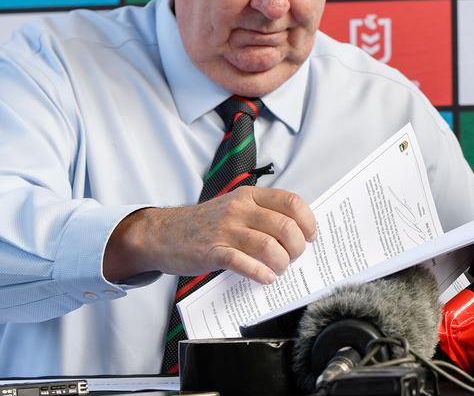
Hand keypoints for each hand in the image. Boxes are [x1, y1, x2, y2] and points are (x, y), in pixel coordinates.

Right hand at [103, 186, 317, 284]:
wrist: (163, 233)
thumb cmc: (205, 224)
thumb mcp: (235, 206)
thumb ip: (262, 214)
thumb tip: (297, 233)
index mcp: (249, 196)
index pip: (291, 202)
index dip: (308, 222)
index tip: (310, 236)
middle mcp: (240, 209)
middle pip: (285, 227)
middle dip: (297, 248)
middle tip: (294, 257)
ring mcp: (225, 230)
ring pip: (269, 246)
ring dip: (282, 263)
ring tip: (279, 269)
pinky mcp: (212, 252)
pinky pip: (244, 263)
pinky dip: (260, 273)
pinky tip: (266, 278)